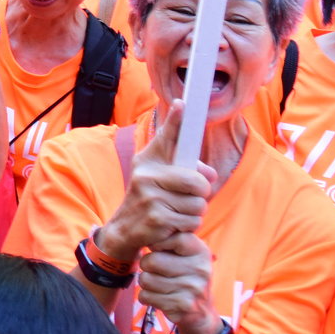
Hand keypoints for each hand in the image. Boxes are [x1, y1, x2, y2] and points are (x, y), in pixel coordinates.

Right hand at [99, 112, 213, 264]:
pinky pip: (191, 222)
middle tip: (188, 198)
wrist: (124, 230)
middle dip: (201, 194)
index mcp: (148, 161)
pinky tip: (172, 226)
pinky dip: (187, 228)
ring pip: (198, 205)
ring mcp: (150, 196)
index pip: (165, 138)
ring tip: (175, 214)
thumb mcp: (161, 181)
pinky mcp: (156, 218)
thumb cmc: (150, 200)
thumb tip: (210, 174)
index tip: (183, 104)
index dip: (176, 121)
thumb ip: (188, 172)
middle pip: (198, 182)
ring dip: (193, 214)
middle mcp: (146, 174)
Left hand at [135, 227, 217, 333]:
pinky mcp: (183, 306)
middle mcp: (200, 268)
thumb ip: (169, 239)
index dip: (156, 244)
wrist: (201, 311)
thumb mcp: (185, 255)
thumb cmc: (184, 276)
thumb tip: (144, 225)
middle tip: (157, 271)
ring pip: (145, 280)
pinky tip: (160, 298)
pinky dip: (147, 298)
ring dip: (146, 284)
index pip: (171, 237)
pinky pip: (146, 296)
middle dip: (146, 267)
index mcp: (200, 251)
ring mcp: (193, 288)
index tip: (159, 250)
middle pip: (151, 260)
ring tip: (159, 285)